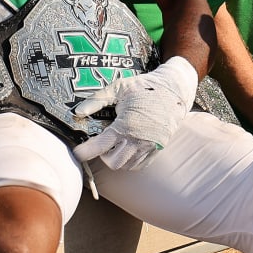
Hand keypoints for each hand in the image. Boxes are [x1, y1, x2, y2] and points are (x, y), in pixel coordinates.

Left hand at [72, 55, 196, 171]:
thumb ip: (96, 100)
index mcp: (125, 125)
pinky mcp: (158, 148)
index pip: (99, 146)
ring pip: (127, 165)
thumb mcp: (118, 88)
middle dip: (103, 155)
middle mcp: (137, 139)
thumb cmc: (144, 87)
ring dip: (117, 158)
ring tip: (116, 144)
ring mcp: (149, 146)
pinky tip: (128, 147)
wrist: (174, 89)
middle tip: (102, 143)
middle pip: (113, 162)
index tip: (77, 153)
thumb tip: (78, 112)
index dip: (85, 152)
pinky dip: (130, 161)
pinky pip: (140, 165)